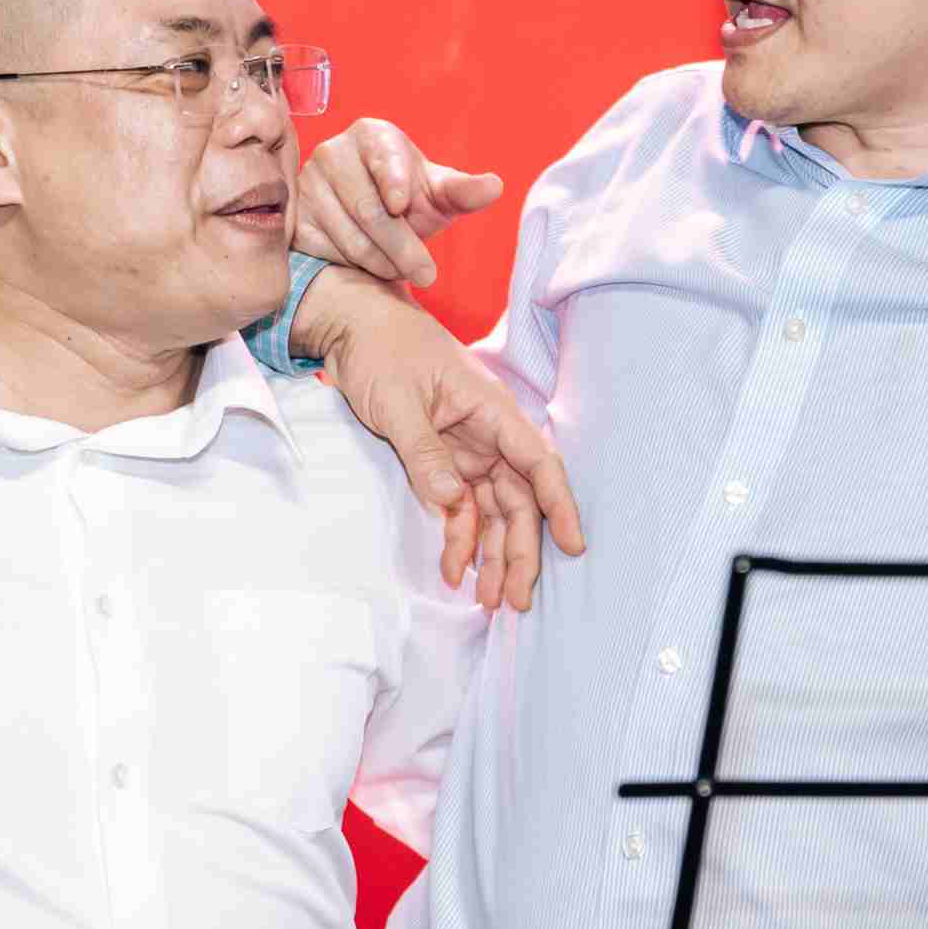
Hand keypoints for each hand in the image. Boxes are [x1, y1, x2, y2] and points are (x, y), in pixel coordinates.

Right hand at [292, 118, 505, 288]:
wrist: (374, 222)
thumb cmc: (411, 200)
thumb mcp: (440, 195)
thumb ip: (465, 191)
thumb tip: (494, 186)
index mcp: (372, 135)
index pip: (380, 154)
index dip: (392, 178)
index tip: (402, 203)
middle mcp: (333, 151)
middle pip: (368, 207)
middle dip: (402, 246)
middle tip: (427, 274)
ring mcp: (309, 184)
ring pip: (348, 235)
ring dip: (382, 262)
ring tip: (401, 270)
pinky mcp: (296, 216)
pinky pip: (325, 250)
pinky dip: (354, 266)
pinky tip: (370, 264)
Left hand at [292, 268, 586, 610]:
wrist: (354, 327)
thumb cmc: (382, 349)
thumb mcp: (397, 401)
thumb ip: (424, 451)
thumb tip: (452, 500)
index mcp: (491, 410)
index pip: (538, 462)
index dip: (559, 504)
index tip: (573, 545)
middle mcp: (490, 434)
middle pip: (520, 499)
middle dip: (521, 550)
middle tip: (517, 599)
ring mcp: (470, 450)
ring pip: (496, 510)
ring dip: (494, 554)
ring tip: (492, 601)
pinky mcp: (448, 461)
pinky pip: (463, 507)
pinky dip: (461, 539)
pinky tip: (456, 571)